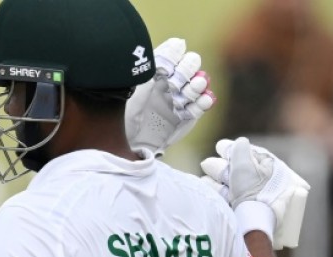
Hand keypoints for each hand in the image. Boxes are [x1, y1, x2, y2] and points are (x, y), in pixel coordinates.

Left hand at [125, 37, 215, 154]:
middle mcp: (172, 80)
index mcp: (158, 68)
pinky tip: (204, 99)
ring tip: (195, 86)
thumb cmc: (127, 107)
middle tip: (177, 81)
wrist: (127, 137)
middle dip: (188, 69)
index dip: (174, 56)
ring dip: (198, 84)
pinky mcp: (188, 114)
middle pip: (191, 65)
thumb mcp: (137, 81)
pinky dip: (205, 101)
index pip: (175, 52)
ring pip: (198, 84)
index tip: (166, 67)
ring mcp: (181, 97)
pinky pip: (202, 105)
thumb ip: (157, 62)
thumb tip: (180, 42)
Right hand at [200, 137, 310, 247]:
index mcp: (273, 171)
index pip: (252, 155)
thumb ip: (240, 149)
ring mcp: (251, 199)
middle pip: (237, 169)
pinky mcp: (239, 211)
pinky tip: (205, 185)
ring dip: (215, 177)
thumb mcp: (246, 164)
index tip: (219, 147)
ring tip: (207, 176)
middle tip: (208, 164)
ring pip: (228, 182)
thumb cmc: (253, 191)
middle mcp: (264, 184)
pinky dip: (214, 190)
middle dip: (222, 165)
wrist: (251, 223)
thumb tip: (238, 142)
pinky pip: (224, 196)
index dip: (234, 150)